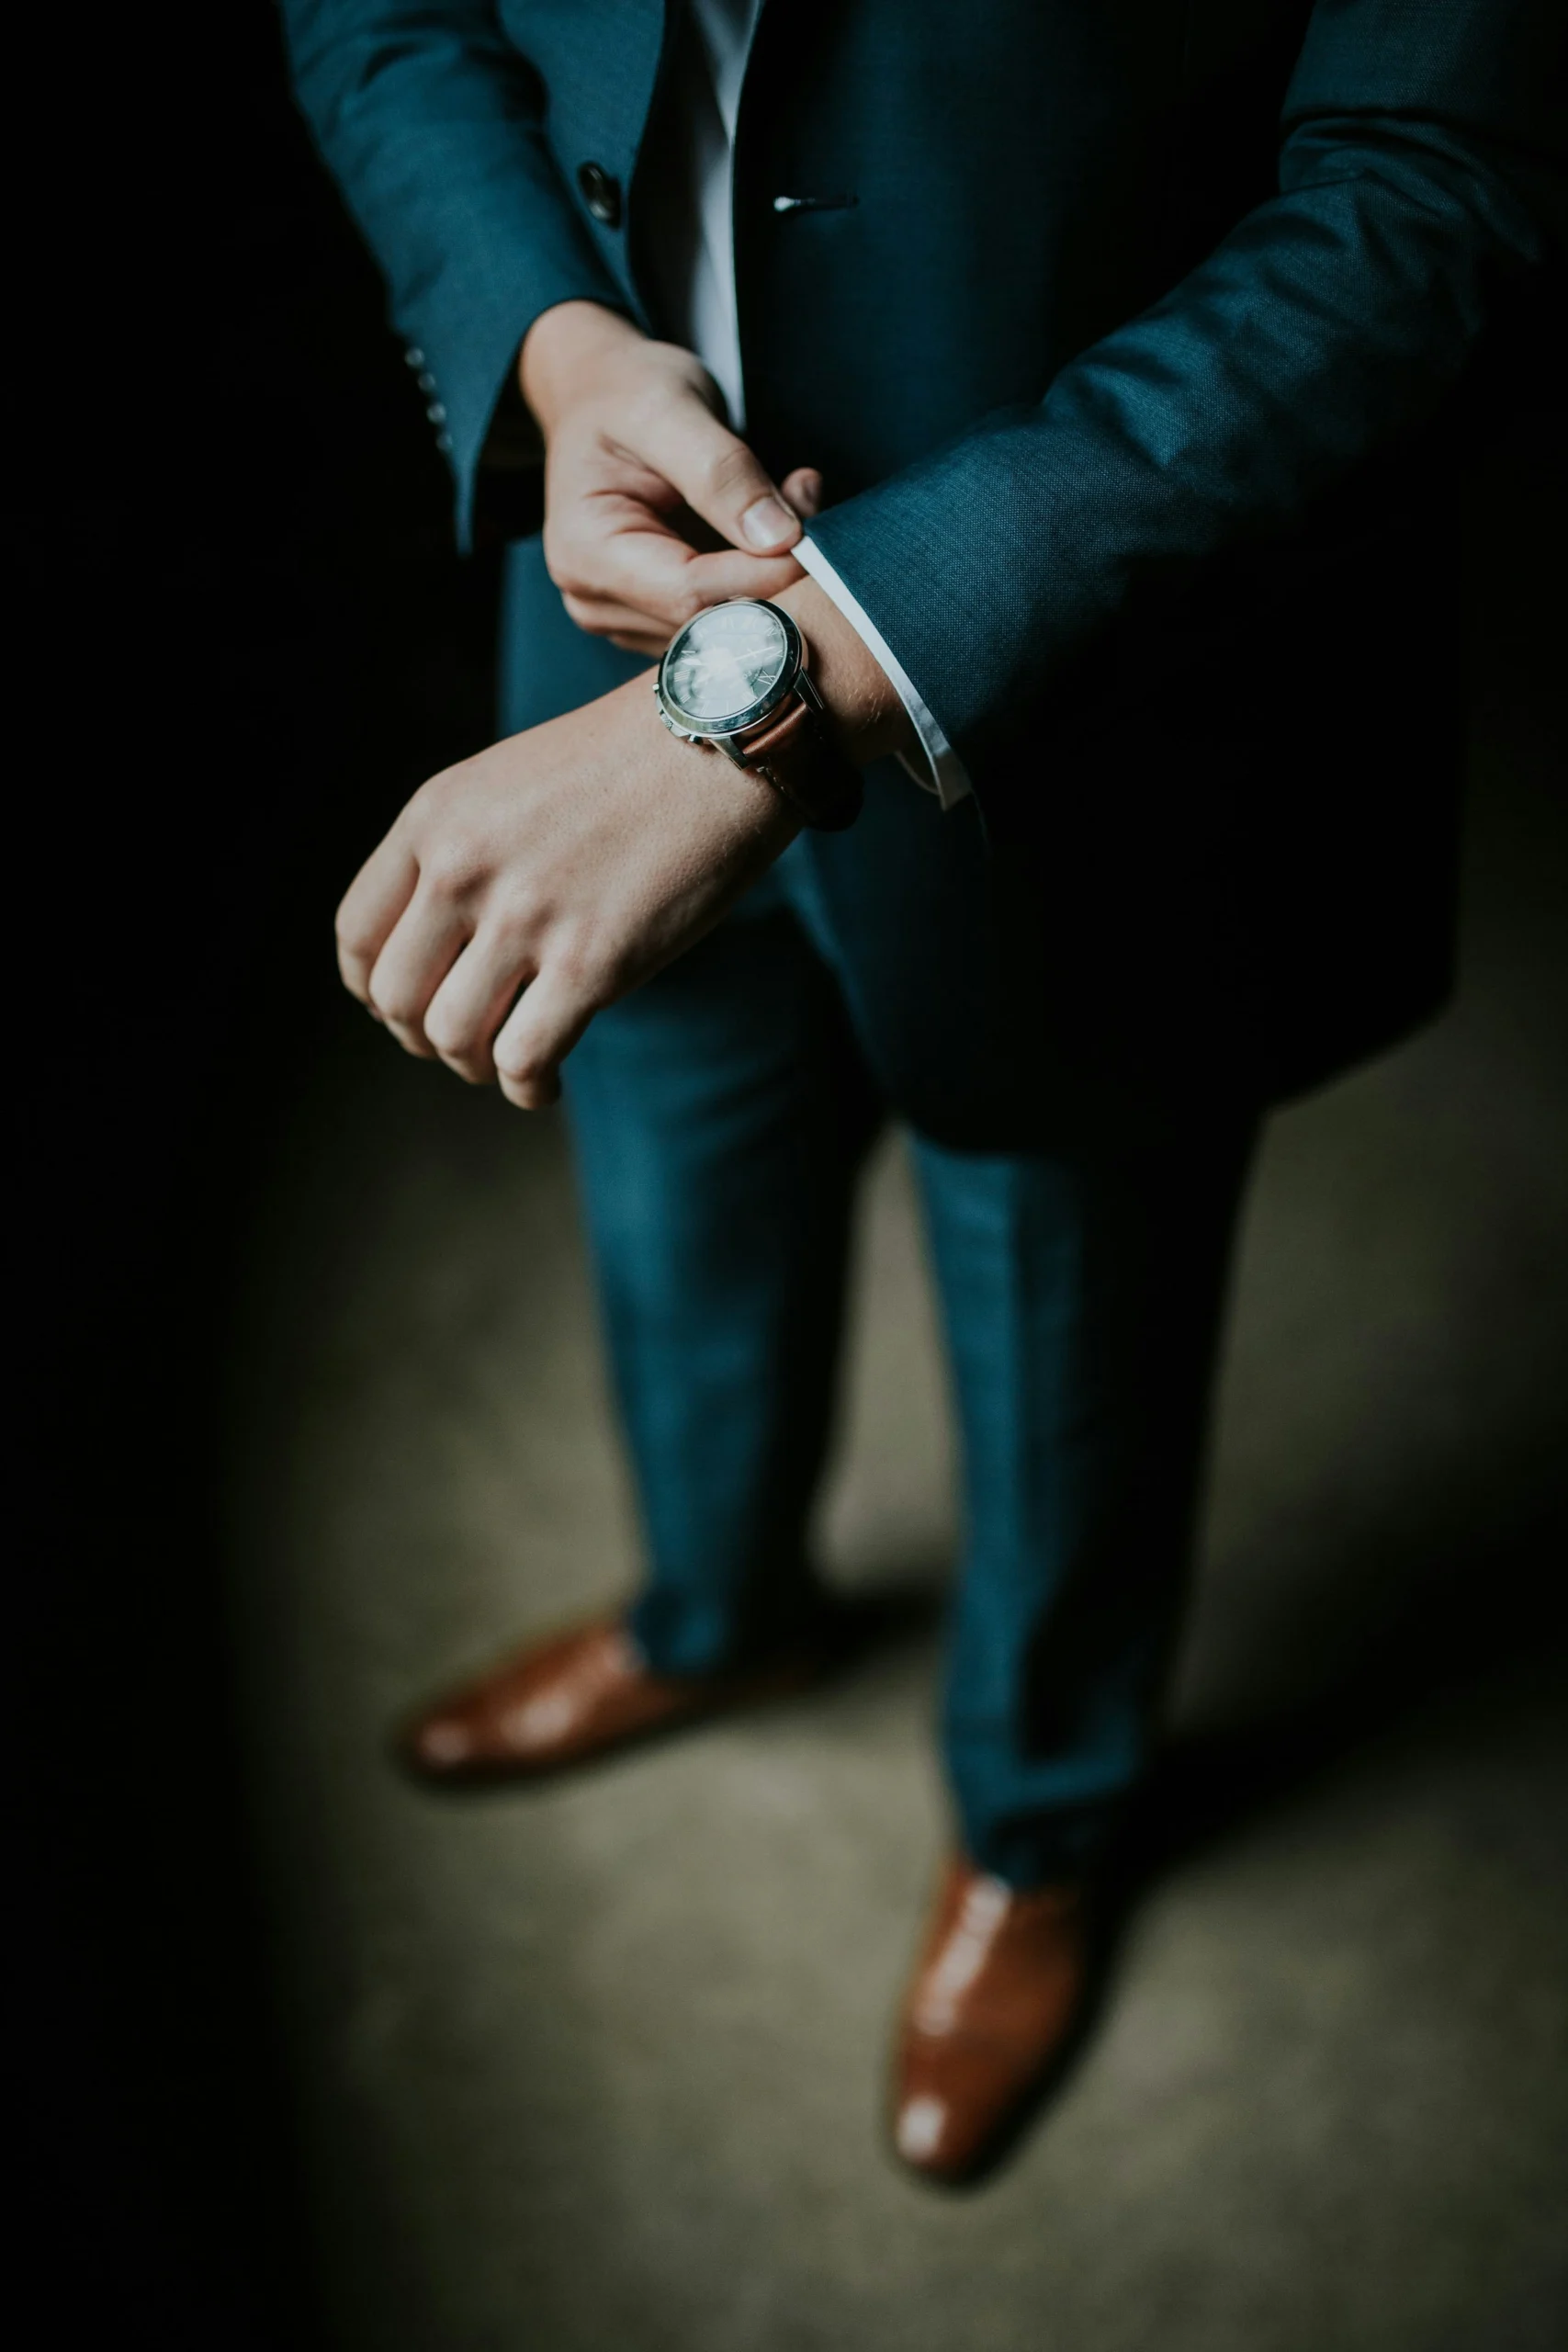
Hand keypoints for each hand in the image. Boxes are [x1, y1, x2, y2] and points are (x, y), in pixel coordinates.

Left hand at [334, 579, 913, 1108]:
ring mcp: (525, 917)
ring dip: (475, 1066)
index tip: (409, 1005)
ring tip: (509, 1062)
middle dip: (423, 1037)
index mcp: (434, 819)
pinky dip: (527, 1088)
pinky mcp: (591, 962)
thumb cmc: (625, 764)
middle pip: (396, 999)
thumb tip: (439, 941)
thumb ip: (460, 848)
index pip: (357, 935)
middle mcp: (463, 867)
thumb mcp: (507, 782)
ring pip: (452, 1037)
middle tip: (465, 1042)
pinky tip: (547, 1084)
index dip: (373, 989)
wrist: (720, 740)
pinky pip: (523, 1060)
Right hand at [520, 300, 821, 654]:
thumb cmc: (625, 393)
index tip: (812, 536)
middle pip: (710, 623)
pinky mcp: (658, 614)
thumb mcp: (669, 410)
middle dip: (773, 575)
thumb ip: (722, 473)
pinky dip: (762, 578)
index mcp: (586, 553)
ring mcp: (627, 616)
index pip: (690, 595)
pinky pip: (726, 616)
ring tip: (788, 499)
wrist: (599, 394)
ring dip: (774, 576)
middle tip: (805, 500)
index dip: (762, 576)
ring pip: (726, 627)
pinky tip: (768, 525)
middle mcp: (598, 599)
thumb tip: (780, 539)